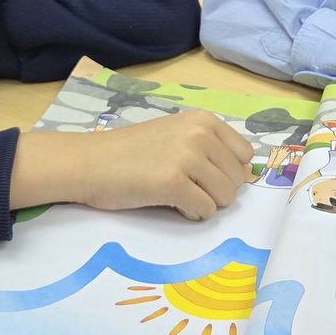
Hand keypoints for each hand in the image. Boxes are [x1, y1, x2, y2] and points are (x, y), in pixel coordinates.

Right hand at [11, 110, 253, 219]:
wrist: (89, 162)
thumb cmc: (131, 152)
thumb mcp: (176, 135)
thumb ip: (208, 147)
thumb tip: (245, 175)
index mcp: (203, 120)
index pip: (244, 155)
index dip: (228, 172)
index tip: (206, 177)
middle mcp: (199, 134)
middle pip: (237, 180)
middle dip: (217, 191)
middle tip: (187, 189)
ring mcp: (187, 158)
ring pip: (225, 197)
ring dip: (206, 204)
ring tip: (179, 196)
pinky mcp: (173, 183)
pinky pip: (205, 211)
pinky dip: (192, 214)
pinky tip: (172, 205)